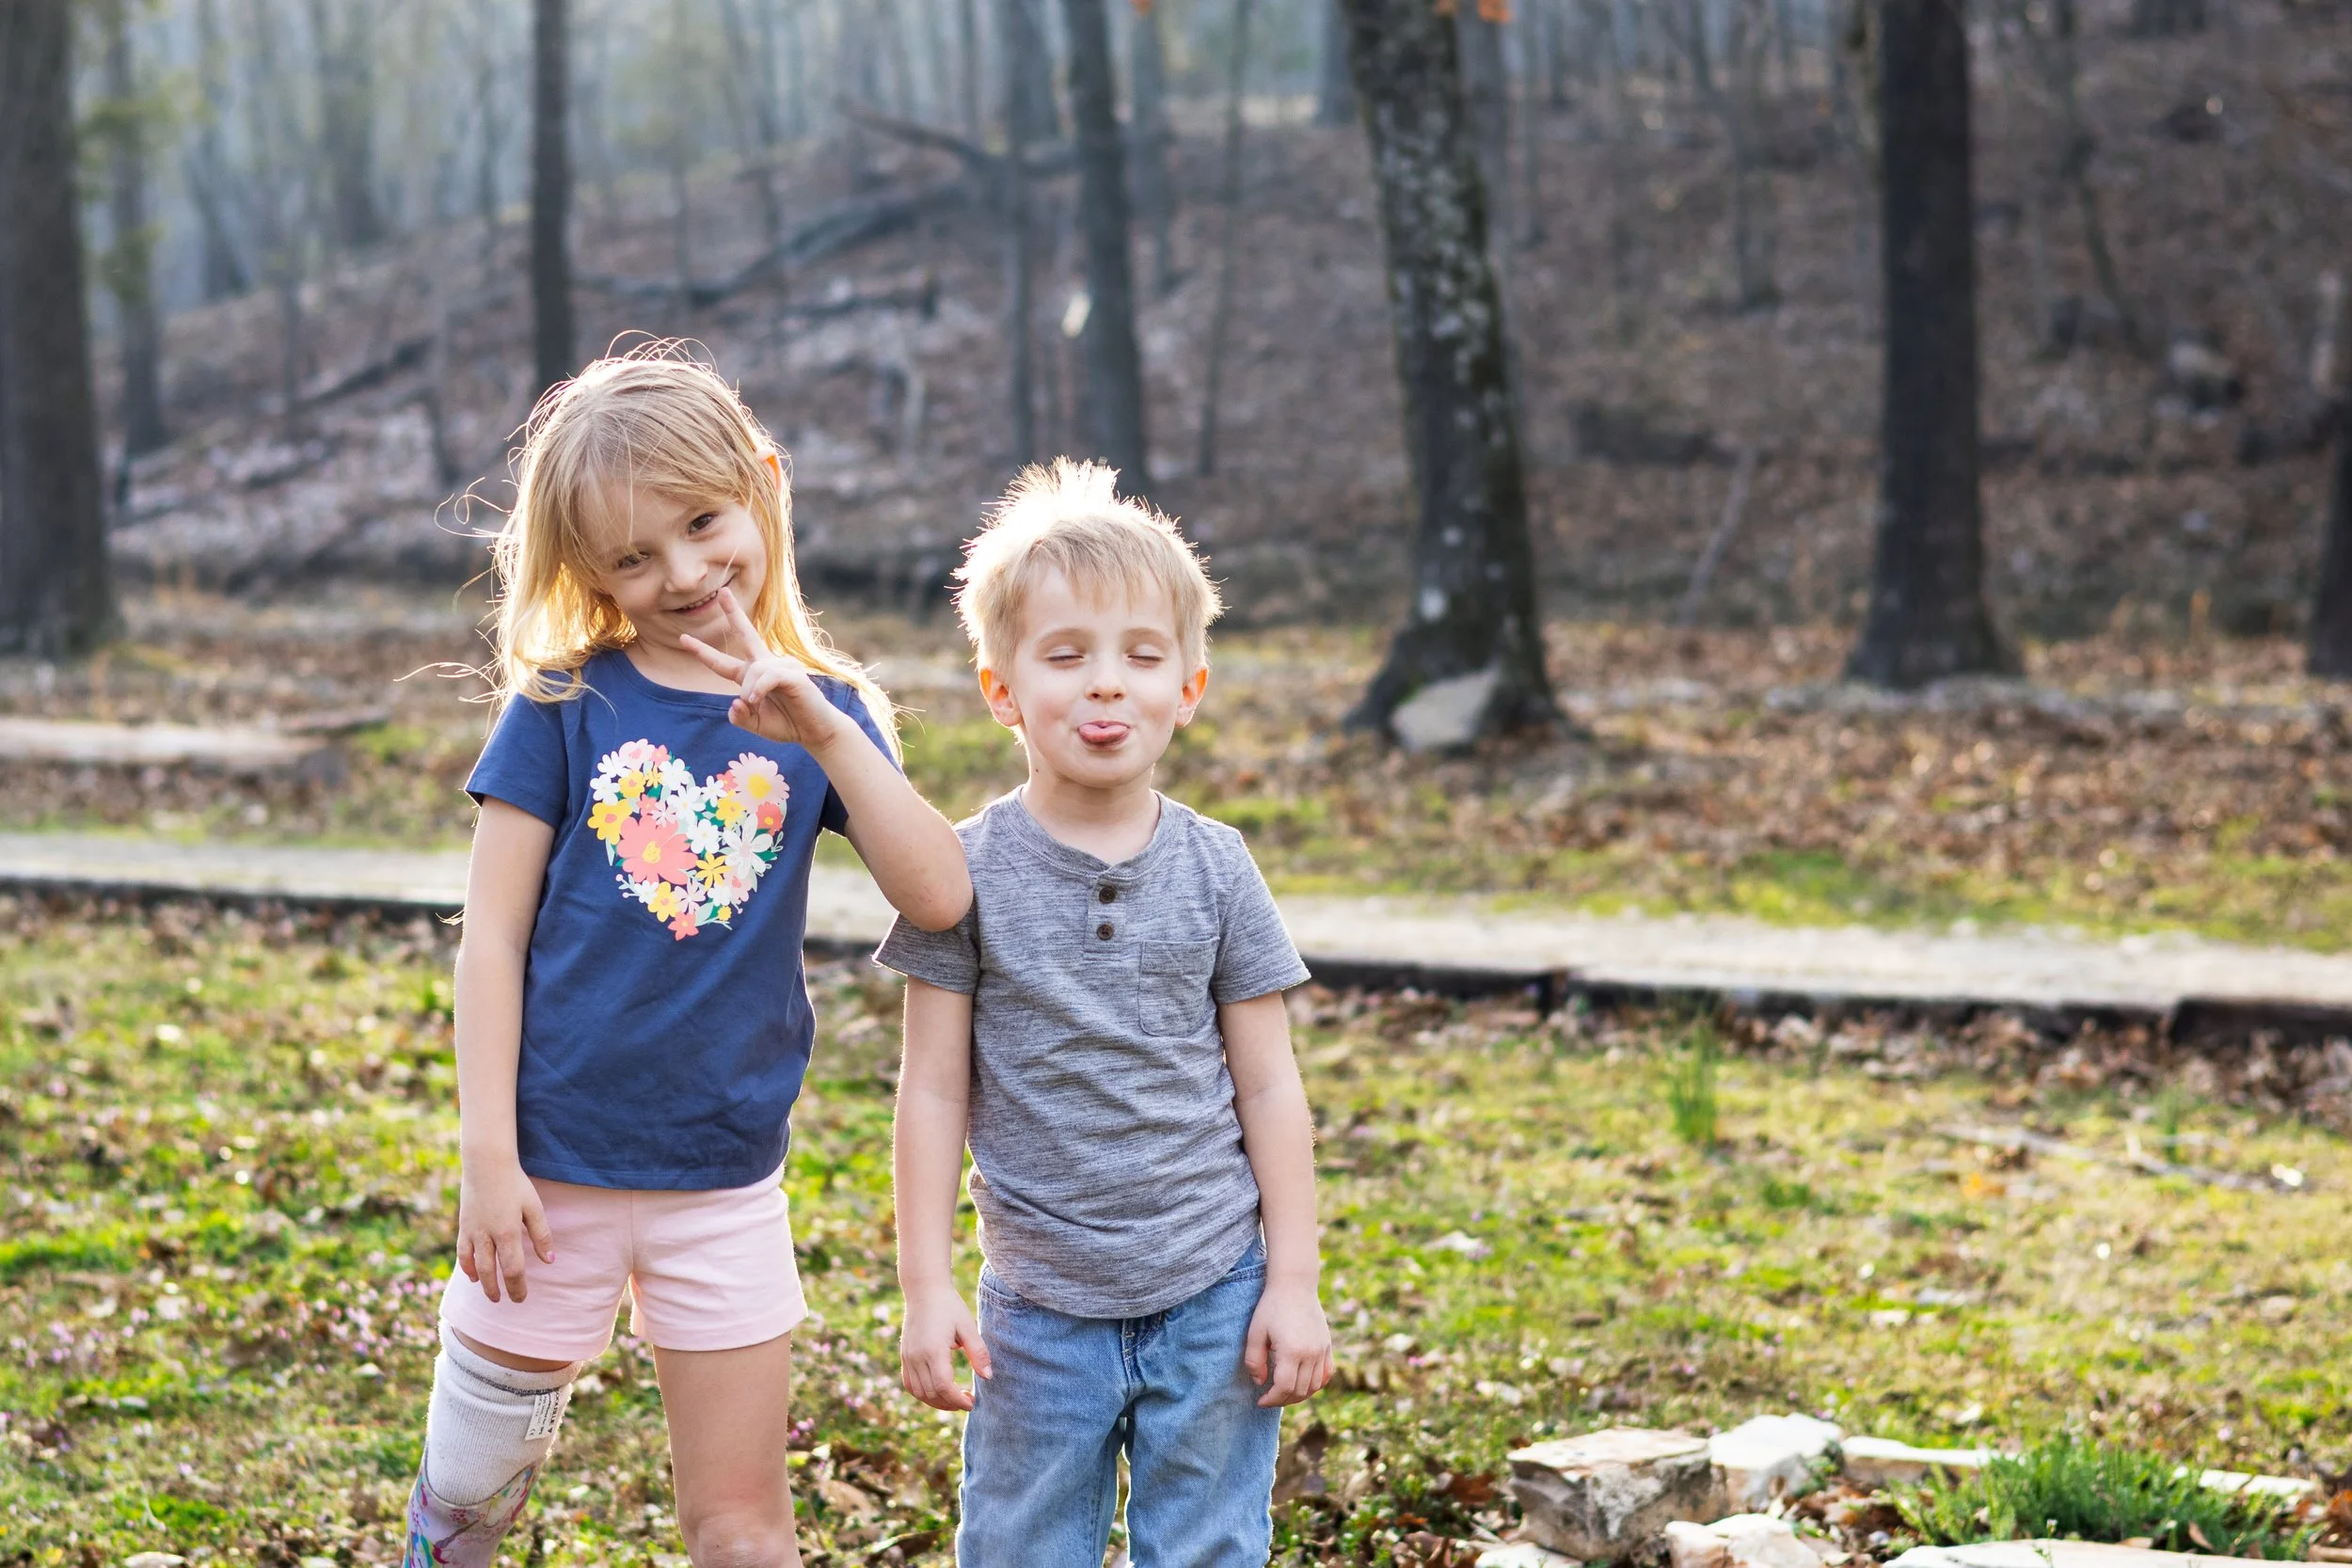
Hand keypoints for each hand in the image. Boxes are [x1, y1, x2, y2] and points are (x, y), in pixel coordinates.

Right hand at [456, 1157, 554, 1303]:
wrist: (486, 1164)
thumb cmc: (515, 1184)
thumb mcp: (534, 1207)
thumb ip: (541, 1235)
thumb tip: (549, 1261)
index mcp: (508, 1232)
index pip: (513, 1269)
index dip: (517, 1287)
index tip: (521, 1299)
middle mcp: (488, 1236)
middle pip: (493, 1272)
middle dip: (500, 1290)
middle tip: (508, 1301)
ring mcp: (473, 1232)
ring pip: (476, 1266)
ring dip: (484, 1283)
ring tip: (492, 1295)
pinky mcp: (464, 1226)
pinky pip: (463, 1253)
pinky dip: (467, 1267)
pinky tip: (473, 1276)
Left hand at [678, 587, 850, 750]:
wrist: (815, 732)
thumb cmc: (787, 725)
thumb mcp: (755, 724)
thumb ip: (739, 717)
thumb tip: (736, 701)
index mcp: (752, 677)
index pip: (722, 664)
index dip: (702, 652)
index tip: (683, 639)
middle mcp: (766, 665)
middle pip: (746, 634)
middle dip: (733, 613)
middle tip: (721, 592)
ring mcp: (782, 666)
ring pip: (753, 669)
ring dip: (749, 690)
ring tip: (754, 705)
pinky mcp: (794, 674)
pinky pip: (768, 675)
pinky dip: (759, 689)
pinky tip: (757, 699)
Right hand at [900, 1283, 991, 1411]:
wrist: (924, 1290)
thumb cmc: (949, 1306)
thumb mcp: (968, 1326)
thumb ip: (978, 1352)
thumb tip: (988, 1377)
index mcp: (933, 1350)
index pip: (944, 1386)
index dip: (957, 1400)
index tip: (971, 1403)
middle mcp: (916, 1356)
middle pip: (931, 1393)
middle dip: (950, 1403)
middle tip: (967, 1400)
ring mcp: (907, 1357)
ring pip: (919, 1392)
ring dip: (937, 1401)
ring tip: (955, 1398)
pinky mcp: (904, 1356)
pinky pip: (910, 1384)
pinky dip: (923, 1393)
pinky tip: (938, 1391)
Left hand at [1244, 1279, 1332, 1407]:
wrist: (1295, 1285)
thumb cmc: (1271, 1307)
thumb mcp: (1255, 1332)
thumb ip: (1254, 1361)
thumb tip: (1260, 1382)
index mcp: (1292, 1351)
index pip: (1284, 1387)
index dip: (1271, 1399)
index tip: (1260, 1401)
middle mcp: (1311, 1353)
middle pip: (1300, 1390)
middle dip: (1283, 1399)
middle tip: (1269, 1398)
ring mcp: (1322, 1350)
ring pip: (1315, 1386)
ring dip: (1299, 1395)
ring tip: (1284, 1393)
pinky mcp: (1327, 1346)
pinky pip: (1326, 1374)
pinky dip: (1316, 1384)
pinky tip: (1303, 1384)